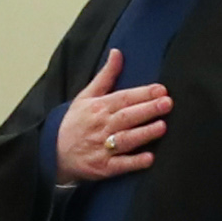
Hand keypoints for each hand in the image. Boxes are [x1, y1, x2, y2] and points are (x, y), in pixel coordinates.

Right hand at [55, 49, 170, 183]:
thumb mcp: (86, 96)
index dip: (143, 94)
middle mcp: (101, 126)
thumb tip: (117, 52)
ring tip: (162, 127)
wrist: (53, 153)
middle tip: (167, 104)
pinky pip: (120, 165)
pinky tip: (149, 158)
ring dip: (143, 134)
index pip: (124, 98)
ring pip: (125, 140)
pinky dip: (134, 162)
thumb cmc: (75, 122)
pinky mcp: (103, 167)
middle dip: (148, 110)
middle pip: (127, 117)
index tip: (162, 89)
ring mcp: (102, 148)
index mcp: (98, 107)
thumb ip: (106, 76)